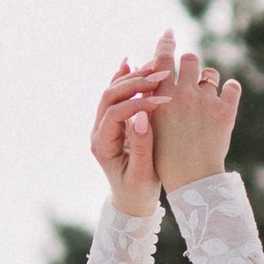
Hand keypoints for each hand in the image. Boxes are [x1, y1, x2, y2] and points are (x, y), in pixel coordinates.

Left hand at [91, 35, 175, 214]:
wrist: (131, 200)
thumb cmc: (138, 192)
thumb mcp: (142, 173)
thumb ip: (141, 145)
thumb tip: (141, 115)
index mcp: (102, 145)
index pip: (115, 113)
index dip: (139, 103)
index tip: (164, 100)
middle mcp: (99, 131)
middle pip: (110, 96)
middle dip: (135, 83)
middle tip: (162, 75)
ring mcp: (105, 125)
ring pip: (113, 91)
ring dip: (134, 77)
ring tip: (157, 67)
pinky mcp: (116, 121)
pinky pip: (118, 95)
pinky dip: (126, 78)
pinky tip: (134, 63)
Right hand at [147, 47, 242, 189]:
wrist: (191, 180)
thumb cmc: (163, 154)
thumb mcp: (148, 123)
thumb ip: (148, 96)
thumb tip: (144, 70)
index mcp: (162, 96)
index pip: (164, 57)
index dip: (166, 43)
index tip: (169, 33)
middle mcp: (184, 94)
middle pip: (190, 59)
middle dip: (189, 65)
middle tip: (188, 78)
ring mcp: (207, 102)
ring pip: (210, 75)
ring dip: (206, 82)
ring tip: (203, 99)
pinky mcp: (227, 111)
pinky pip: (232, 87)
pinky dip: (229, 91)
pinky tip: (225, 98)